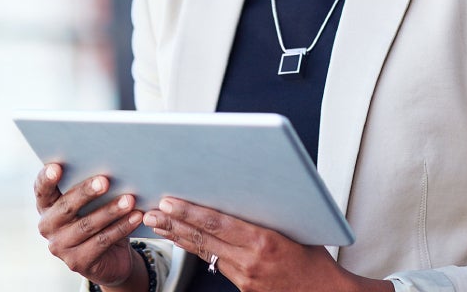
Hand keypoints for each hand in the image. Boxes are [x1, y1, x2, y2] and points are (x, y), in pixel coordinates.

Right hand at [35, 164, 145, 288]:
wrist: (109, 257)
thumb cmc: (97, 216)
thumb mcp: (90, 202)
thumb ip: (90, 187)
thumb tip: (110, 165)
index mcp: (46, 206)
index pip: (42, 190)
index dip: (46, 178)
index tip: (56, 167)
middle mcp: (48, 226)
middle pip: (66, 207)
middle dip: (86, 192)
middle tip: (105, 181)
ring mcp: (60, 247)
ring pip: (87, 225)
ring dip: (110, 211)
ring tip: (129, 199)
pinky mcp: (78, 262)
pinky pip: (102, 241)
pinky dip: (121, 228)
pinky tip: (135, 217)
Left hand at [144, 197, 392, 291]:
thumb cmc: (316, 258)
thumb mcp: (296, 227)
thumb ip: (266, 212)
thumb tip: (244, 186)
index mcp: (263, 241)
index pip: (217, 223)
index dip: (189, 212)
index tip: (169, 201)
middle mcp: (250, 261)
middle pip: (203, 239)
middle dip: (173, 223)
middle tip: (150, 212)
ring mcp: (244, 277)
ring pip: (204, 252)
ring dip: (178, 236)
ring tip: (156, 224)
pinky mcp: (243, 287)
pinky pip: (214, 263)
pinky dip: (195, 250)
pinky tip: (181, 240)